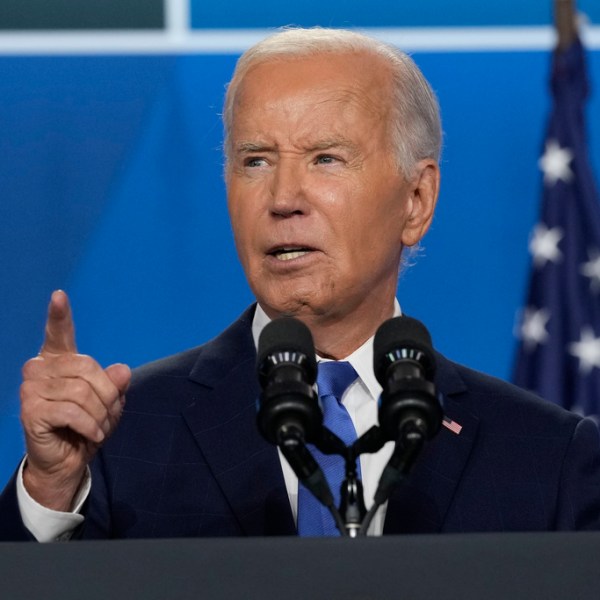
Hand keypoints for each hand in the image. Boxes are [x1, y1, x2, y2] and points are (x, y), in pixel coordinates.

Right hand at [20, 290, 130, 510]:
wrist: (68, 460)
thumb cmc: (87, 424)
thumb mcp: (110, 402)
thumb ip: (115, 384)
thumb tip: (122, 371)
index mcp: (58, 360)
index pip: (59, 333)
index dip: (59, 315)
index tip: (59, 295)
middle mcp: (40, 368)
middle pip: (87, 368)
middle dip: (108, 395)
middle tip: (108, 415)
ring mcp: (31, 389)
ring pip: (82, 392)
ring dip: (101, 415)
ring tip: (99, 427)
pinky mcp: (30, 410)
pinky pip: (73, 412)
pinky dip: (91, 426)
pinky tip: (93, 435)